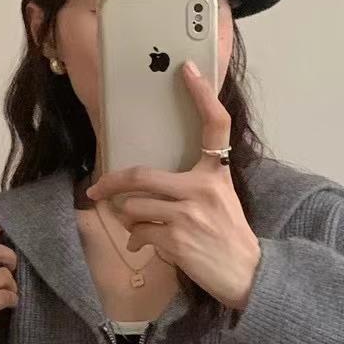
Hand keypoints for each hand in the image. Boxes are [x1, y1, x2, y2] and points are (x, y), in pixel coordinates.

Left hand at [85, 61, 261, 310]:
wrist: (247, 274)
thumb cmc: (230, 236)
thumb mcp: (222, 199)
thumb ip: (193, 184)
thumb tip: (145, 188)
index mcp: (217, 173)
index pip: (215, 125)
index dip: (201, 94)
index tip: (187, 69)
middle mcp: (203, 188)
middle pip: (141, 175)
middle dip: (111, 184)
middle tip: (96, 189)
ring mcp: (188, 214)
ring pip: (134, 208)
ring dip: (130, 221)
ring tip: (143, 228)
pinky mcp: (176, 240)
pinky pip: (139, 233)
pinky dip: (140, 241)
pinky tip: (152, 246)